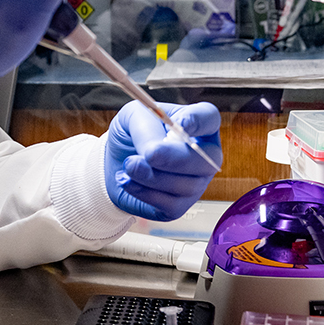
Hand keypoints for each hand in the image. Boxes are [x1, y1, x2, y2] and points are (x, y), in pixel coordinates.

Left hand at [104, 101, 221, 220]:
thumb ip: (145, 128)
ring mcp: (196, 183)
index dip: (198, 121)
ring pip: (187, 185)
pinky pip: (170, 204)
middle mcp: (204, 155)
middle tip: (149, 154)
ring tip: (129, 165)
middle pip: (207, 159)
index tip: (180, 124)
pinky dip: (144, 192)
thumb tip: (153, 151)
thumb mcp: (132, 118)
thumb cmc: (131, 135)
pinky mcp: (180, 206)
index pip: (209, 118)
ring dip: (152, 175)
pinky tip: (127, 180)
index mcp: (197, 125)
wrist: (115, 163)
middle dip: (176, 157)